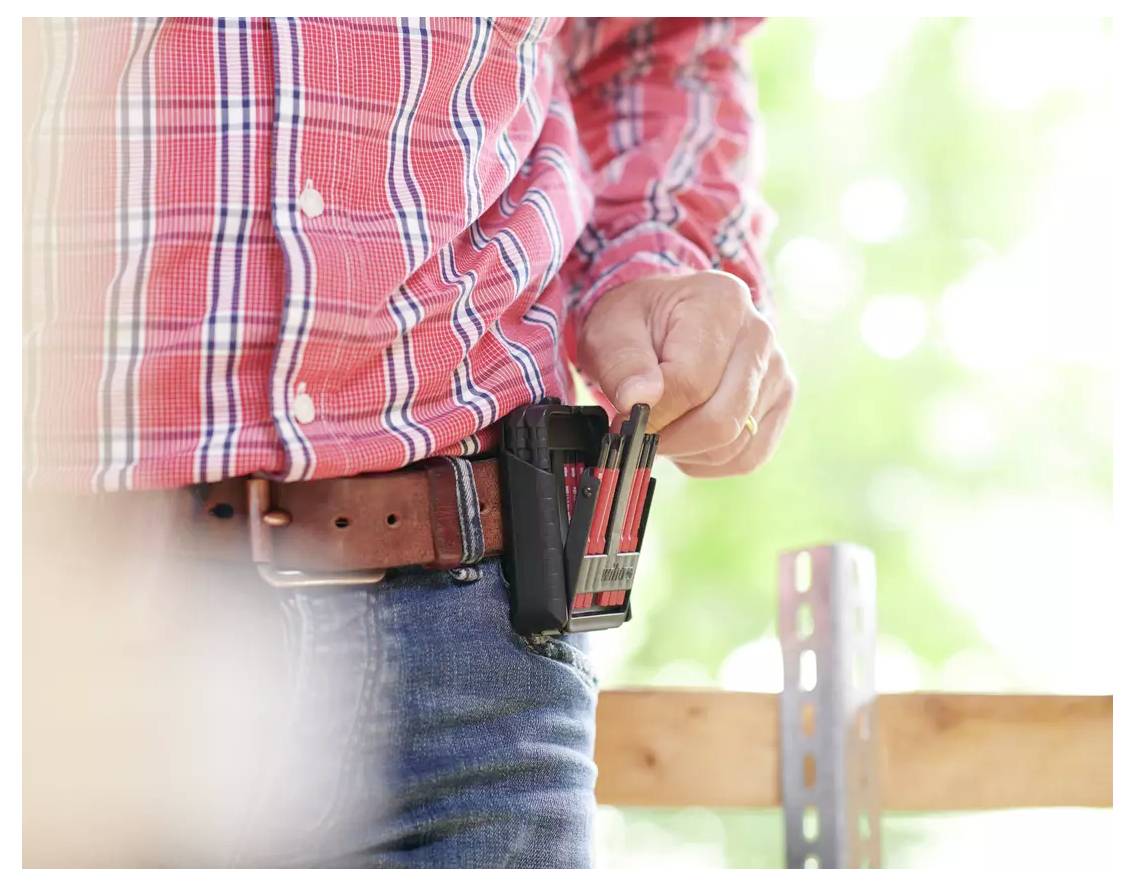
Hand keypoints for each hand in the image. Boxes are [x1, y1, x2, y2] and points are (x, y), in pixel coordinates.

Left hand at [575, 270, 795, 477]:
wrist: (664, 318)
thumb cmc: (639, 323)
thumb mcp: (612, 330)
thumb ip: (622, 364)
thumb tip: (637, 401)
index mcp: (722, 303)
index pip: (692, 382)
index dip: (654, 412)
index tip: (625, 418)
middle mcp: (760, 336)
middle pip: (722, 420)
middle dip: (670, 438)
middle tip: (639, 431)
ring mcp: (777, 373)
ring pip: (731, 446)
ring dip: (685, 450)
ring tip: (662, 424)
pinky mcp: (779, 405)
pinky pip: (746, 457)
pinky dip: (707, 460)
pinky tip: (685, 436)